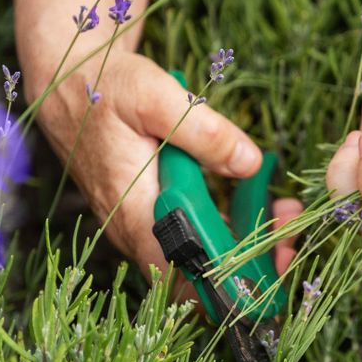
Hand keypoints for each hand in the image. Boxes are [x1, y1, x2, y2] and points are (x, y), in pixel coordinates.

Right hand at [25, 45, 301, 279]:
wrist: (68, 79)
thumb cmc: (108, 87)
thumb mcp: (158, 97)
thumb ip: (205, 133)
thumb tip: (251, 164)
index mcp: (134, 213)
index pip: (185, 275)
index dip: (230, 283)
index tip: (274, 265)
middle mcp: (134, 230)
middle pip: (198, 273)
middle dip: (251, 263)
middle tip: (292, 231)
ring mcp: (140, 224)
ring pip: (197, 256)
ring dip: (244, 243)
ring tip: (285, 213)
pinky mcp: (147, 211)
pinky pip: (191, 234)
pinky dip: (227, 225)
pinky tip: (259, 201)